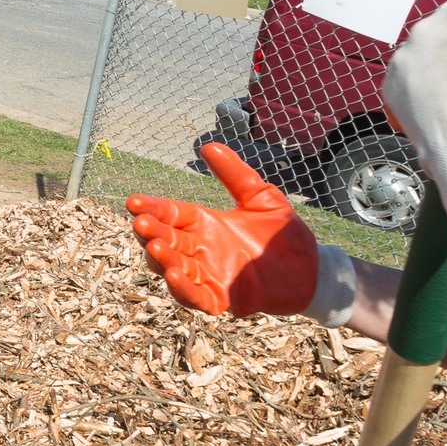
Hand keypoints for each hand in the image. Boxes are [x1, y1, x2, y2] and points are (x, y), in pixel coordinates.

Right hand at [126, 142, 322, 315]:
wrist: (313, 268)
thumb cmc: (283, 234)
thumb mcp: (261, 197)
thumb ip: (235, 174)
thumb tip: (209, 146)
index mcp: (204, 224)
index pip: (170, 214)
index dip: (151, 208)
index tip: (134, 202)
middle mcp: (200, 250)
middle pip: (166, 241)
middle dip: (151, 233)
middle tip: (141, 224)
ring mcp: (208, 276)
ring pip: (174, 269)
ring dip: (162, 261)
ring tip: (157, 248)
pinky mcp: (222, 299)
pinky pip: (196, 297)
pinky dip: (183, 289)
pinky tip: (174, 276)